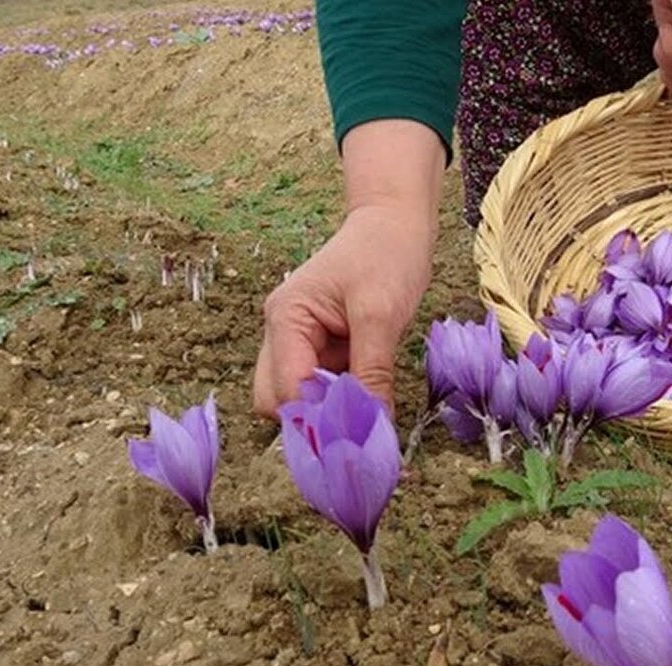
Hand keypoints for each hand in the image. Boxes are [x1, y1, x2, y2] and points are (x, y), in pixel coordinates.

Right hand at [252, 205, 435, 417]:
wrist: (395, 225)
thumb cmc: (386, 255)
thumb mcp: (381, 314)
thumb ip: (371, 372)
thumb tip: (372, 426)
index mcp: (285, 319)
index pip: (283, 389)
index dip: (316, 417)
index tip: (355, 433)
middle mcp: (282, 334)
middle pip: (277, 401)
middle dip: (314, 418)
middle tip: (360, 422)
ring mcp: (300, 343)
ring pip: (300, 398)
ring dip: (331, 409)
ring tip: (371, 402)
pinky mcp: (322, 349)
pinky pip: (323, 387)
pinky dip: (343, 398)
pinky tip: (372, 393)